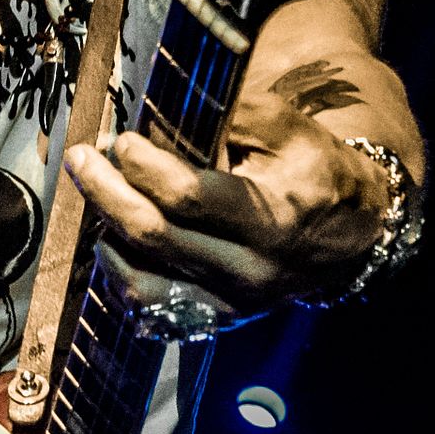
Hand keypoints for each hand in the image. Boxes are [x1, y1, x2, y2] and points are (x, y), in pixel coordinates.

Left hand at [63, 100, 392, 314]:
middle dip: (106, 191)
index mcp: (274, 218)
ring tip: (96, 195)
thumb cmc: (314, 169)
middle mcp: (251, 269)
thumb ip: (233, 114)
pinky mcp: (219, 319)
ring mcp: (233, 302)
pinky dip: (122, 272)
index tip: (121, 139)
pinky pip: (153, 309)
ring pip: (144, 281)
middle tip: (81, 157)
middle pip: (155, 236)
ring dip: (107, 234)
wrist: (352, 233)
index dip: (142, 165)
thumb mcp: (290, 128)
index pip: (187, 196)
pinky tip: (113, 236)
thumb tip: (163, 114)